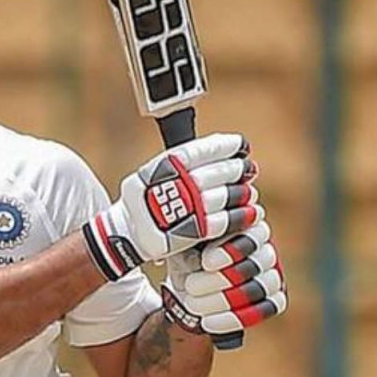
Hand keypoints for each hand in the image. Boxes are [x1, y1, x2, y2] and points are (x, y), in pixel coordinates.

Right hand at [83, 133, 262, 281]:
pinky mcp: (190, 232)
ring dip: (241, 193)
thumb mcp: (154, 172)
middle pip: (213, 174)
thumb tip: (222, 147)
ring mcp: (182, 210)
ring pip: (221, 197)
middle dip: (235, 169)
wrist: (129, 232)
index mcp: (160, 168)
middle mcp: (171, 186)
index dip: (222, 146)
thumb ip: (181, 162)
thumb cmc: (147, 199)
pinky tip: (247, 213)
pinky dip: (238, 217)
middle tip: (248, 168)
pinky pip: (222, 222)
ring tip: (248, 191)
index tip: (240, 144)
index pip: (197, 151)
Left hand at [162, 221, 287, 339]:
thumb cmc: (185, 255)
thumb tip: (193, 241)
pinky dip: (233, 319)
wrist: (187, 283)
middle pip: (255, 264)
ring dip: (222, 300)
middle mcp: (265, 247)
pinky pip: (264, 310)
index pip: (250, 235)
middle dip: (220, 279)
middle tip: (191, 287)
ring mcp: (273, 273)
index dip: (230, 251)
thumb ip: (190, 236)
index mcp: (246, 224)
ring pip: (259, 289)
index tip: (205, 262)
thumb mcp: (182, 242)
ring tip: (192, 304)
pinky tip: (208, 322)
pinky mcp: (274, 298)